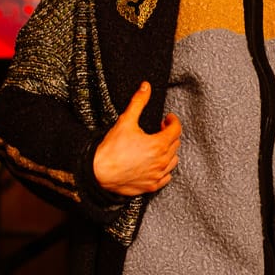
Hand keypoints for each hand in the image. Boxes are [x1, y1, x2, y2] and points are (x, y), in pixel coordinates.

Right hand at [93, 81, 181, 196]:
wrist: (98, 173)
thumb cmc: (111, 150)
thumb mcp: (126, 120)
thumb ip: (138, 102)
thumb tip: (145, 87)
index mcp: (158, 144)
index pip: (176, 129)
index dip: (173, 121)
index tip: (168, 118)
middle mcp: (161, 161)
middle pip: (175, 144)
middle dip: (170, 134)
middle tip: (160, 129)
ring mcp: (157, 175)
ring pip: (173, 161)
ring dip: (169, 151)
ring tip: (159, 145)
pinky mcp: (151, 186)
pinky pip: (166, 177)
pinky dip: (165, 169)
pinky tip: (157, 164)